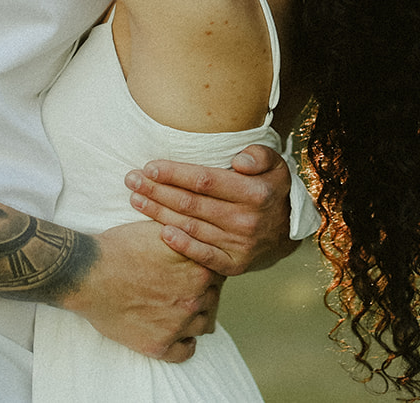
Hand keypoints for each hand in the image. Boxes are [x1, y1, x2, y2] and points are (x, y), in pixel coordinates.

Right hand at [59, 220, 222, 362]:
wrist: (88, 274)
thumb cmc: (121, 247)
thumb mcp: (161, 229)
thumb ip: (188, 236)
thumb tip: (202, 234)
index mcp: (199, 270)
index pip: (220, 273)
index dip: (208, 269)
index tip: (194, 268)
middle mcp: (195, 300)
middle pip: (214, 299)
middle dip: (203, 293)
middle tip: (183, 287)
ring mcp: (178, 325)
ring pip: (203, 326)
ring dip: (195, 317)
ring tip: (180, 309)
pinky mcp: (159, 345)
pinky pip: (186, 352)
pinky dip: (184, 343)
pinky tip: (176, 334)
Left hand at [125, 144, 297, 276]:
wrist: (287, 231)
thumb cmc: (271, 189)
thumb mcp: (276, 164)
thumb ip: (259, 155)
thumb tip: (239, 161)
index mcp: (254, 193)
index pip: (205, 180)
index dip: (175, 173)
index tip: (150, 166)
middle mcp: (246, 220)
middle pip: (191, 203)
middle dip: (157, 190)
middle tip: (132, 180)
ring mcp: (239, 245)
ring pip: (191, 226)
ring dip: (159, 213)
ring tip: (135, 199)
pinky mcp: (234, 265)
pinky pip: (204, 256)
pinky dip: (182, 245)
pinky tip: (161, 232)